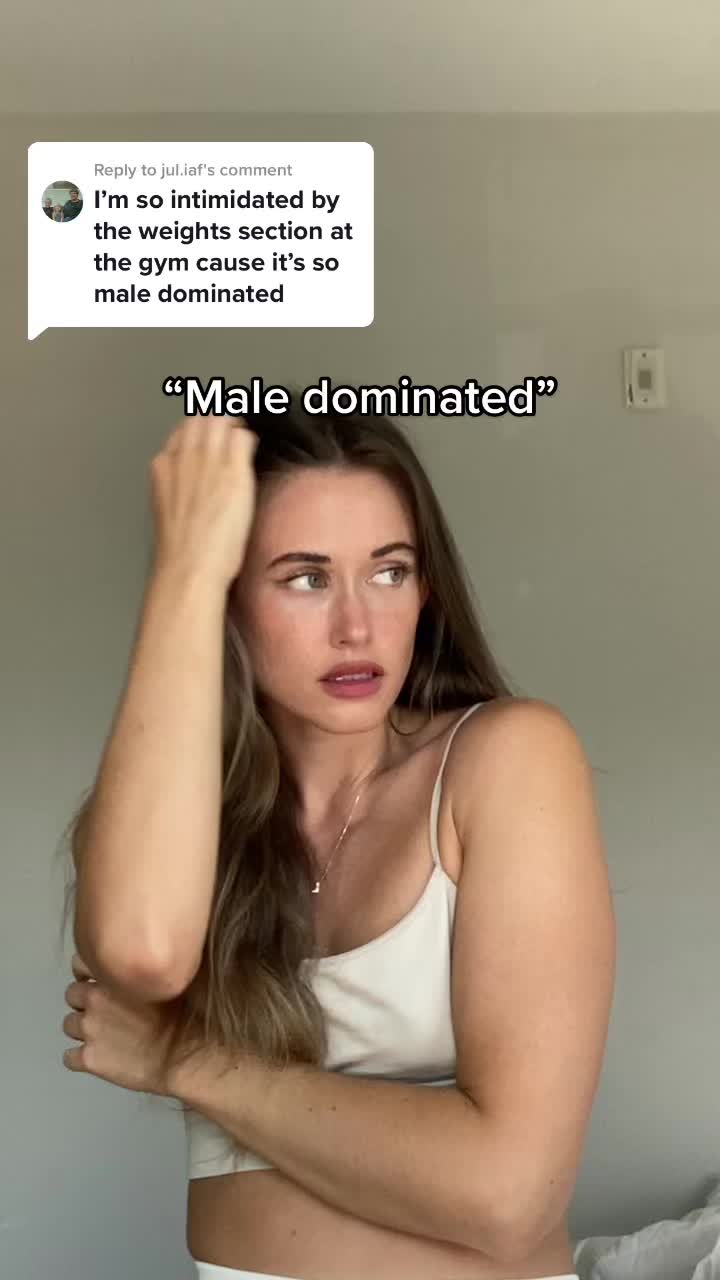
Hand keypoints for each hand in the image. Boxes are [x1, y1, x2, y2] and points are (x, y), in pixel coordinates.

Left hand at [62, 952, 181, 1095]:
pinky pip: (69, 1058)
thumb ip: (143, 965)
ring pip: (68, 1025)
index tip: (97, 980)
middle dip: (84, 1001)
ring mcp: (90, 1030)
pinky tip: (101, 1058)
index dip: (87, 973)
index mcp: (112, 973)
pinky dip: (80, 1058)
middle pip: (71, 994)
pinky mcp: (89, 1059)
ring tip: (105, 1036)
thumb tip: (140, 957)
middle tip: (106, 1011)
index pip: (79, 963)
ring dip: (82, 1029)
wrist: (186, 1054)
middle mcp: (95, 998)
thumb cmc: (185, 1014)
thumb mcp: (169, 974)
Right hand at [150, 414, 258, 590]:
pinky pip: (243, 437)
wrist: (189, 567)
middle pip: (202, 419)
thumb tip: (194, 487)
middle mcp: (184, 457)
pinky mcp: (233, 471)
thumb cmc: (182, 552)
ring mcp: (208, 461)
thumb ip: (179, 489)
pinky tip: (253, 452)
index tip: (212, 439)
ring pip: (221, 421)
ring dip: (234, 427)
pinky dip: (250, 441)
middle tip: (231, 435)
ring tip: (243, 442)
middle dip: (218, 423)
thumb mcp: (169, 511)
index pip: (183, 430)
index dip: (201, 432)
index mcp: (164, 467)